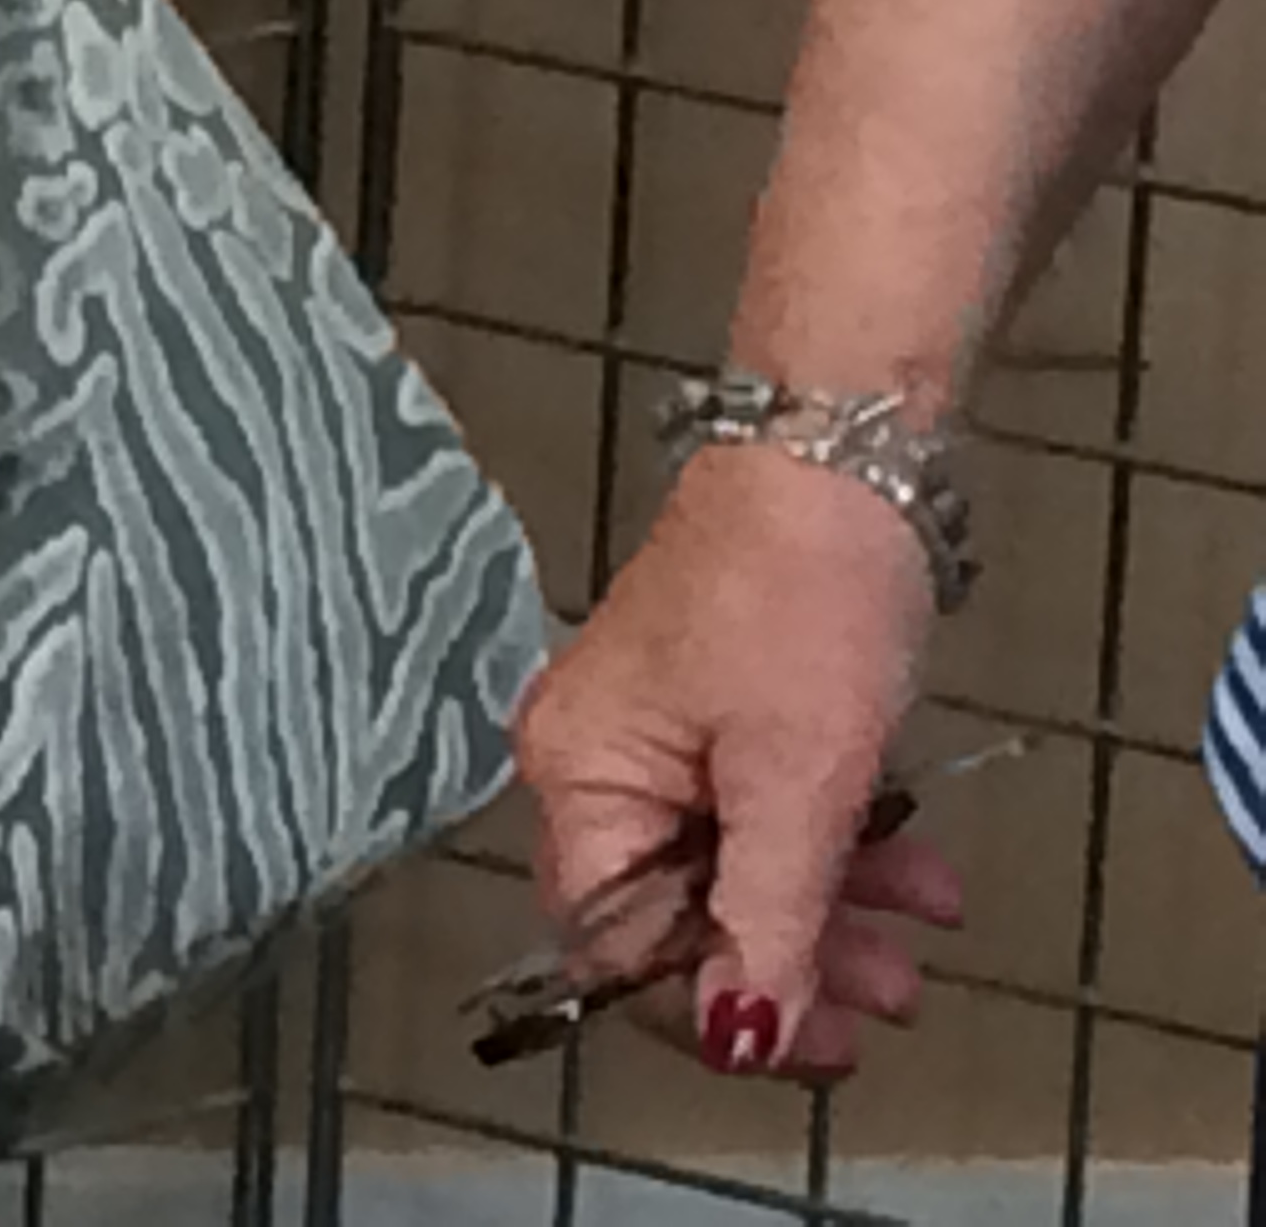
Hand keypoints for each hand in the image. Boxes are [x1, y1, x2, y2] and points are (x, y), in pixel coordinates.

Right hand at [512, 448, 965, 1080]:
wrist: (837, 456)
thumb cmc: (800, 604)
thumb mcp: (800, 777)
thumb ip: (766, 917)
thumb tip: (742, 1039)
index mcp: (579, 773)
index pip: (614, 940)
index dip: (708, 1008)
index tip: (813, 1046)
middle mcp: (588, 758)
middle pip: (670, 909)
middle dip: (786, 963)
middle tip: (889, 1001)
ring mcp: (647, 732)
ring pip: (724, 863)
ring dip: (826, 911)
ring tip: (922, 938)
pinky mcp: (706, 706)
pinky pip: (750, 809)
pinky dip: (828, 848)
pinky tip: (911, 870)